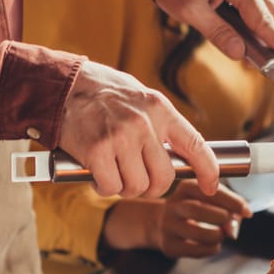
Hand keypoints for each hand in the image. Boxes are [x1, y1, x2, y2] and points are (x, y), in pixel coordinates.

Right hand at [58, 60, 220, 196]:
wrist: (63, 85)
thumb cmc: (102, 94)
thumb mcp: (141, 99)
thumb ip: (160, 124)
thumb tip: (181, 155)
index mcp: (160, 109)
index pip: (196, 145)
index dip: (208, 171)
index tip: (211, 187)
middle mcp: (144, 124)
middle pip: (164, 178)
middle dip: (152, 188)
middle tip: (138, 182)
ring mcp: (120, 138)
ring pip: (137, 187)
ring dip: (125, 188)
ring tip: (113, 172)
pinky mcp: (97, 151)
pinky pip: (111, 186)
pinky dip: (104, 187)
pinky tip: (97, 174)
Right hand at [103, 180, 251, 258]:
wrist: (160, 224)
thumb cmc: (194, 209)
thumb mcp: (211, 200)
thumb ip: (229, 209)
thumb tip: (233, 230)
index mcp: (185, 188)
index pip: (208, 190)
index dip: (232, 201)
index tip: (247, 211)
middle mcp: (172, 205)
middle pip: (197, 209)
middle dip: (221, 217)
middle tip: (229, 221)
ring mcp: (168, 226)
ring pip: (197, 233)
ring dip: (218, 235)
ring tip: (220, 234)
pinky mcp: (168, 246)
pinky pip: (196, 250)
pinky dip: (212, 248)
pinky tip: (212, 244)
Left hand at [153, 0, 273, 66]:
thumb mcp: (189, 10)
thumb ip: (216, 32)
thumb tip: (239, 53)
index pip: (264, 20)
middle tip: (263, 67)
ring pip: (271, 16)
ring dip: (267, 37)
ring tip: (253, 57)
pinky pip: (260, 12)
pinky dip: (258, 29)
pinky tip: (247, 41)